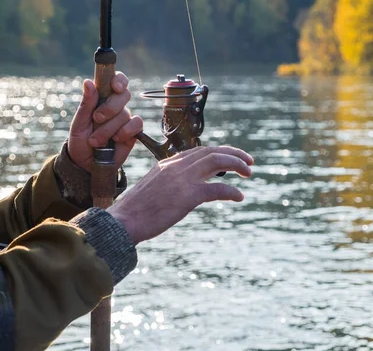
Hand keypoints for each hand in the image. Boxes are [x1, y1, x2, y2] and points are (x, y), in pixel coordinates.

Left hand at [67, 72, 142, 171]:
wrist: (85, 164)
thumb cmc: (80, 141)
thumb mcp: (78, 123)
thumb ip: (86, 104)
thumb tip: (88, 82)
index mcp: (102, 98)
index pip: (116, 80)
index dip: (119, 80)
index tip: (114, 87)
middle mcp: (116, 106)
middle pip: (124, 95)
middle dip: (110, 107)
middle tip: (96, 119)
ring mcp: (125, 119)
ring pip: (125, 114)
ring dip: (109, 128)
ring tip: (96, 141)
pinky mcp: (133, 132)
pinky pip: (136, 125)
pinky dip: (125, 132)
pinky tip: (116, 139)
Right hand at [108, 146, 253, 243]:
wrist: (124, 222)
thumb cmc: (135, 211)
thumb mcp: (152, 189)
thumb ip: (167, 184)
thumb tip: (179, 191)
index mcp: (167, 164)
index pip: (198, 151)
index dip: (218, 151)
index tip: (231, 157)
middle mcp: (176, 166)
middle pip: (211, 151)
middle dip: (233, 154)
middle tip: (248, 162)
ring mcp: (182, 179)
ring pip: (216, 161)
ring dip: (236, 164)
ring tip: (248, 172)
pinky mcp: (187, 196)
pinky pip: (217, 189)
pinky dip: (231, 191)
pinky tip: (239, 197)